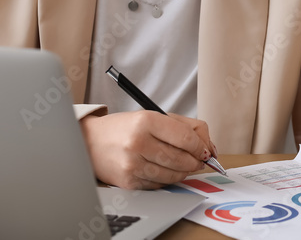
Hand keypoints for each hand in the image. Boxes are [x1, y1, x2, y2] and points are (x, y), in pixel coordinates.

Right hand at [79, 111, 216, 188]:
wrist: (91, 142)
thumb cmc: (125, 128)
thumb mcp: (153, 116)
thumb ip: (186, 127)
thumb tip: (209, 148)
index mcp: (146, 121)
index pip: (185, 137)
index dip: (200, 146)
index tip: (205, 150)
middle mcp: (138, 143)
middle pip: (181, 159)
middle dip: (195, 162)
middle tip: (199, 160)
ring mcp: (132, 165)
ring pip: (172, 175)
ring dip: (184, 172)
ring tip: (183, 165)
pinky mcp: (128, 182)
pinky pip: (159, 185)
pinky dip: (167, 180)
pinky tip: (164, 170)